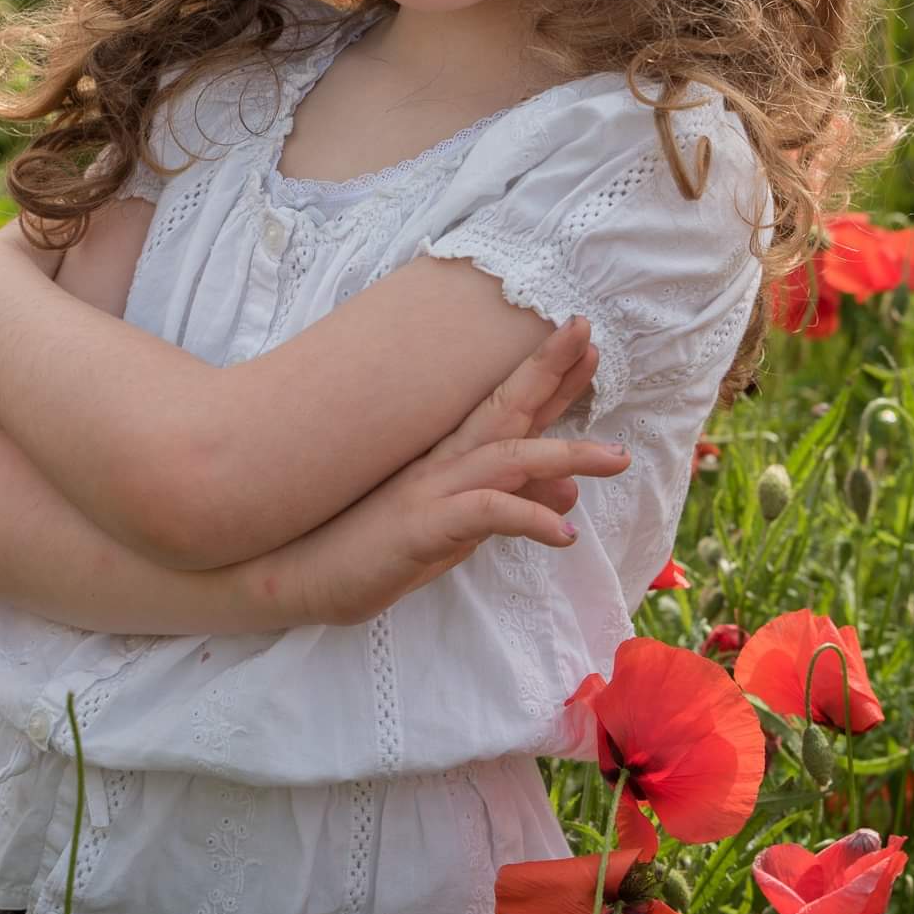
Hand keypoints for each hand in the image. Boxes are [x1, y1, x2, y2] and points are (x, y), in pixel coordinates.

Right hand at [286, 319, 630, 627]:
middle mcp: (441, 463)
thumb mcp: (456, 533)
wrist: (296, 575)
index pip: (505, 408)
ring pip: (507, 457)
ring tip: (618, 457)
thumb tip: (568, 494)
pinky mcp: (422, 527)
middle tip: (591, 338)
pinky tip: (563, 535)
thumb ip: (507, 508)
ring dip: (565, 453)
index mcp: (447, 459)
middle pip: (505, 408)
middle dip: (550, 371)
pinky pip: (484, 514)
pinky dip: (526, 518)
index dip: (546, 376)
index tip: (585, 346)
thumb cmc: (372, 552)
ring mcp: (431, 491)